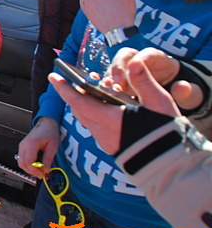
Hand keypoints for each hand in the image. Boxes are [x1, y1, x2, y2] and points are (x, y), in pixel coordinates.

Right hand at [17, 117, 59, 176]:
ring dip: (29, 169)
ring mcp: (22, 146)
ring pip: (20, 162)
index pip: (29, 161)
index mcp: (31, 143)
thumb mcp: (53, 146)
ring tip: (39, 171)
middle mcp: (24, 145)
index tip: (42, 174)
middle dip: (31, 172)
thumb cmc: (49, 131)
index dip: (35, 170)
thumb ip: (48, 159)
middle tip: (41, 175)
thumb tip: (46, 170)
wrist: (46, 123)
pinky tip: (35, 166)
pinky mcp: (22, 147)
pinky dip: (27, 165)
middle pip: (22, 163)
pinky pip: (21, 159)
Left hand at [49, 53, 179, 153]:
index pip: (79, 102)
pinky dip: (94, 113)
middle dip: (76, 92)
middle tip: (80, 78)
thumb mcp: (159, 102)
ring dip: (86, 103)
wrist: (173, 164)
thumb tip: (134, 63)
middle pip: (80, 109)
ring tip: (97, 89)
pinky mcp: (111, 147)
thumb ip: (144, 81)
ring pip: (86, 119)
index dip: (65, 88)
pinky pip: (94, 127)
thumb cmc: (167, 132)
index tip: (54, 75)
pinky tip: (106, 107)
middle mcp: (103, 132)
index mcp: (111, 119)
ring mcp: (106, 142)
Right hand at [108, 47, 202, 110]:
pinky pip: (107, 79)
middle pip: (125, 58)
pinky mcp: (118, 81)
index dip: (140, 59)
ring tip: (107, 89)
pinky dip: (103, 84)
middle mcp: (138, 60)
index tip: (134, 66)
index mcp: (158, 58)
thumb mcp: (187, 91)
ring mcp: (126, 70)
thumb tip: (182, 87)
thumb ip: (187, 90)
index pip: (147, 54)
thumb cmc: (179, 91)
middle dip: (118, 69)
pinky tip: (99, 89)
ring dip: (108, 78)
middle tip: (116, 83)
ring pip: (113, 68)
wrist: (171, 94)